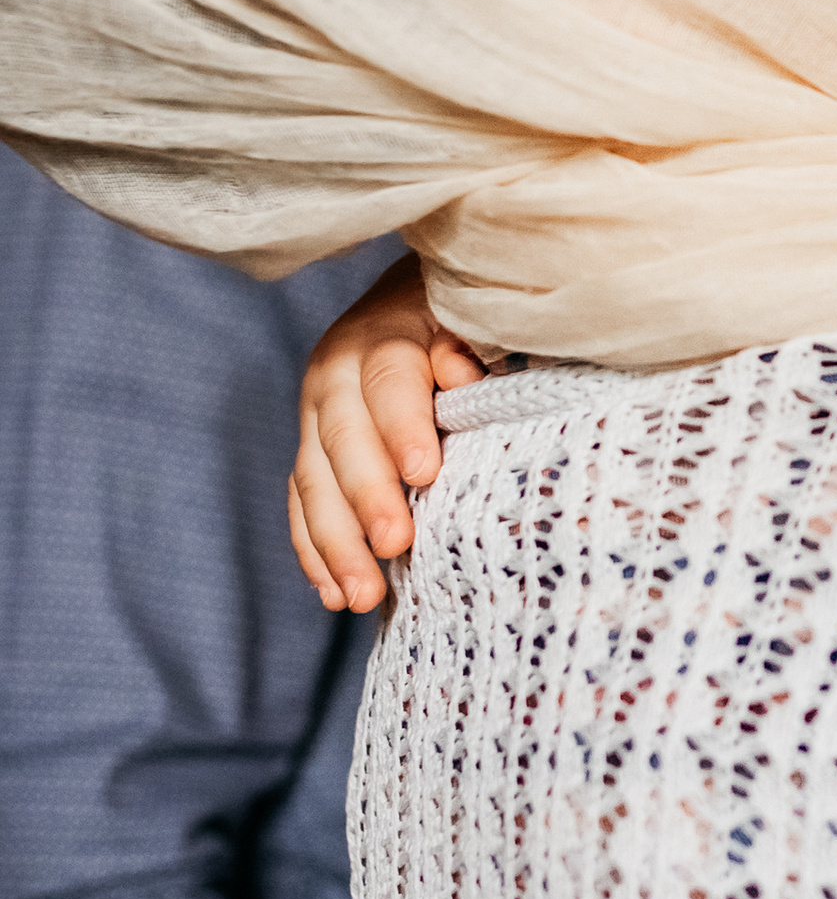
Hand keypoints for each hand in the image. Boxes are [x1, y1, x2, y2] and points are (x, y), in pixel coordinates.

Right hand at [286, 252, 485, 611]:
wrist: (411, 302)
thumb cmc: (460, 322)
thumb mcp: (472, 322)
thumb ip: (469, 347)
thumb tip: (462, 377)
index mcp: (384, 336)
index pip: (389, 380)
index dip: (403, 425)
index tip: (424, 472)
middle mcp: (337, 375)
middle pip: (344, 438)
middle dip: (366, 496)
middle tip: (394, 544)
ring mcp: (317, 418)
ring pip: (314, 480)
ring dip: (335, 542)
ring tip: (360, 596)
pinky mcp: (313, 453)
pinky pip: (303, 504)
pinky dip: (315, 551)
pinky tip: (333, 592)